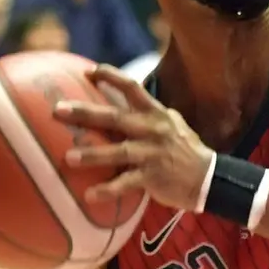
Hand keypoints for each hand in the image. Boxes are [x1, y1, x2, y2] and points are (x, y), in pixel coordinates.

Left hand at [54, 66, 212, 211]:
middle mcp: (153, 130)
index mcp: (157, 114)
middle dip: (85, 112)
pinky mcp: (154, 177)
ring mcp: (153, 154)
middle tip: (58, 110)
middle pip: (115, 117)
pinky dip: (108, 190)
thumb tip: (123, 105)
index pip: (132, 88)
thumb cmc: (186, 151)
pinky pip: (126, 183)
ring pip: (118, 151)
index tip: (88, 72)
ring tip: (69, 157)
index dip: (110, 77)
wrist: (210, 178)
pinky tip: (89, 196)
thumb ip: (149, 116)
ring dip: (92, 154)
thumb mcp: (173, 125)